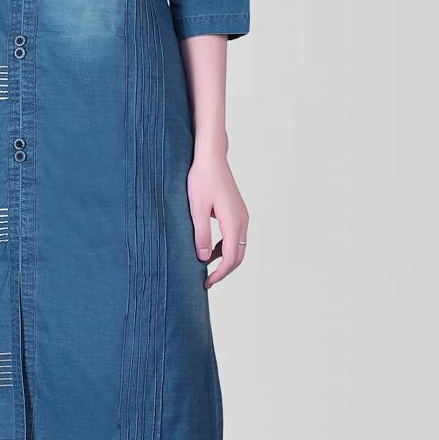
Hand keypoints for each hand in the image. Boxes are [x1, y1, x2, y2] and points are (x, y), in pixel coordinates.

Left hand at [188, 155, 248, 287]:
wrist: (211, 157)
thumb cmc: (202, 178)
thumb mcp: (196, 208)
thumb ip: (200, 234)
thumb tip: (204, 259)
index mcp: (233, 221)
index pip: (230, 258)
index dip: (220, 274)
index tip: (206, 282)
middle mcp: (242, 220)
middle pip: (238, 255)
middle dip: (224, 271)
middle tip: (207, 281)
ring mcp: (241, 215)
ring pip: (238, 246)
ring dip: (224, 259)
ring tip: (205, 268)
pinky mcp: (237, 211)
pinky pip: (235, 236)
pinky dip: (224, 247)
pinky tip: (209, 249)